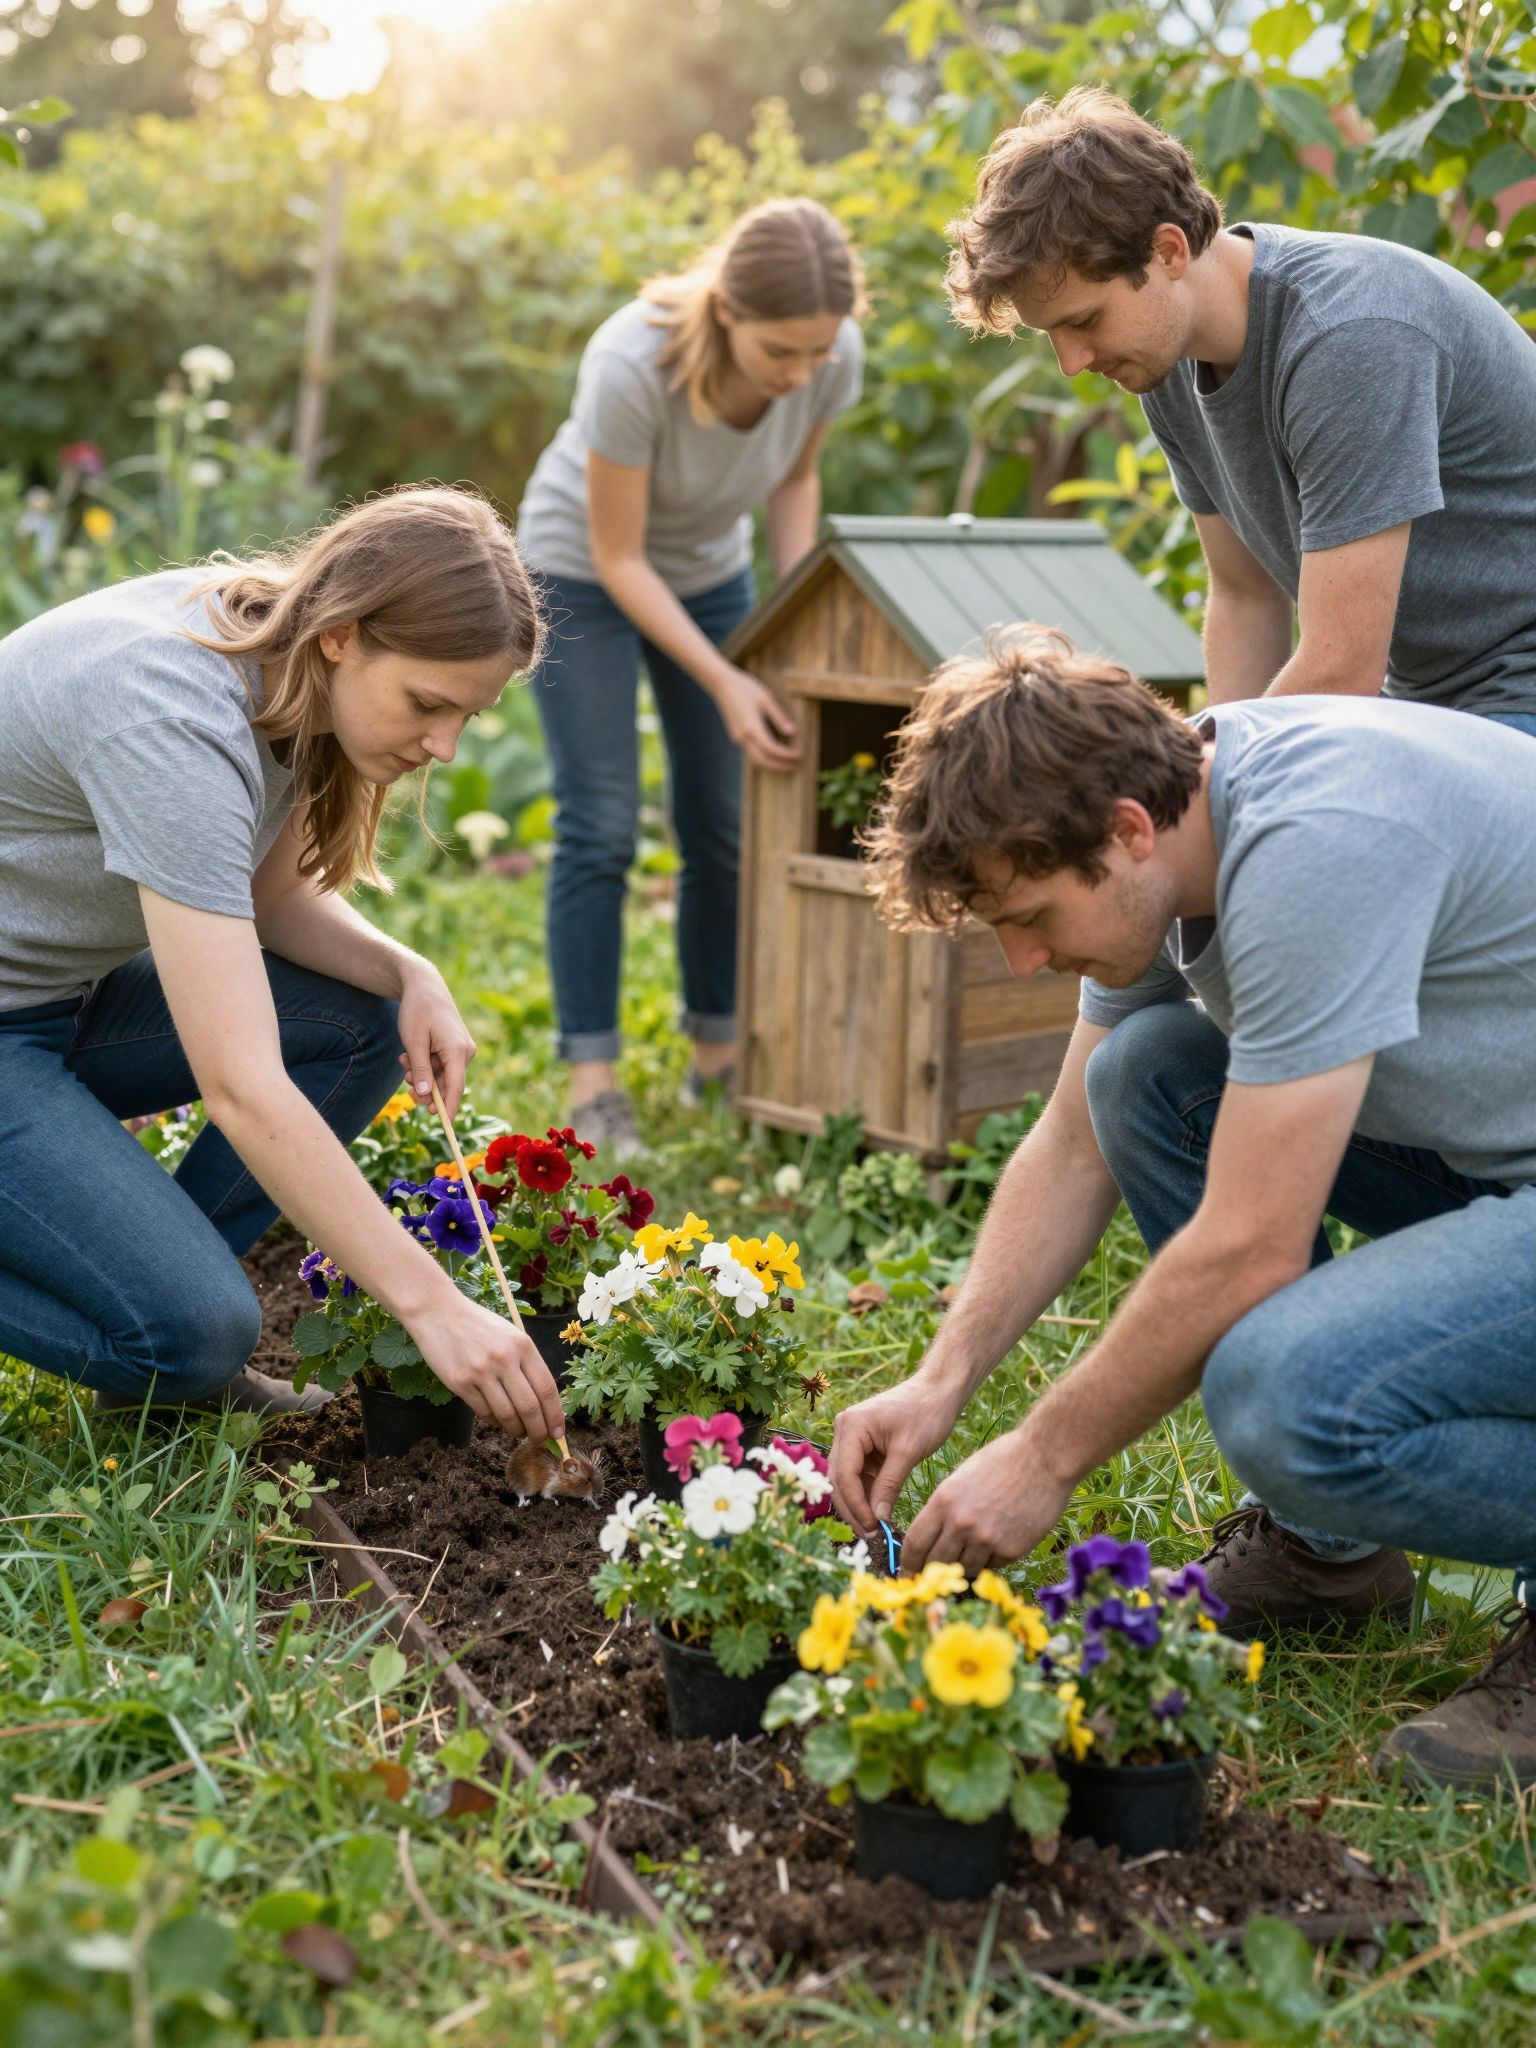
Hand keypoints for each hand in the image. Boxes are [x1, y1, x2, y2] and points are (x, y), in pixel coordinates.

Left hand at [395, 961, 475, 1116]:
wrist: (424, 986)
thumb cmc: (417, 1011)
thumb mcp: (414, 1042)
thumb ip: (422, 1071)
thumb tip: (427, 1097)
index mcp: (458, 1051)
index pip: (456, 1088)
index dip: (449, 1109)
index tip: (444, 1127)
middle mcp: (465, 1052)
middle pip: (447, 1085)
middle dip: (425, 1088)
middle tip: (405, 1084)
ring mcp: (462, 1050)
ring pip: (441, 1077)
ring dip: (422, 1075)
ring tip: (404, 1061)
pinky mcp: (456, 1048)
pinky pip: (441, 1067)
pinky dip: (426, 1066)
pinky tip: (411, 1055)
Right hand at [408, 1295, 566, 1441]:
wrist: (438, 1312)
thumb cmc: (478, 1325)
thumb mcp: (510, 1335)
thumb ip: (526, 1364)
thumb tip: (543, 1403)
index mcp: (523, 1345)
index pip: (547, 1388)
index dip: (555, 1415)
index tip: (558, 1432)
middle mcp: (504, 1359)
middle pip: (529, 1407)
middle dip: (538, 1431)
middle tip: (541, 1440)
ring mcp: (481, 1372)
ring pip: (506, 1415)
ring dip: (516, 1430)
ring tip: (519, 1432)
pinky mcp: (460, 1382)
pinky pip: (483, 1412)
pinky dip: (494, 1421)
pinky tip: (497, 1419)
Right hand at [713, 665, 800, 770]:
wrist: (722, 684)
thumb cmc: (745, 687)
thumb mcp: (766, 698)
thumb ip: (779, 717)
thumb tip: (792, 733)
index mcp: (751, 727)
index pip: (771, 749)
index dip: (786, 755)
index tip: (800, 755)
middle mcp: (743, 737)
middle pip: (763, 761)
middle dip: (781, 766)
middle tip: (798, 765)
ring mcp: (738, 738)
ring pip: (756, 760)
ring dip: (773, 764)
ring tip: (790, 764)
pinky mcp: (737, 736)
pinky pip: (752, 753)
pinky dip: (765, 758)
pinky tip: (776, 755)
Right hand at [829, 1377, 962, 1536]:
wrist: (938, 1390)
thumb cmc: (926, 1414)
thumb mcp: (908, 1452)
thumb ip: (888, 1486)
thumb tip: (877, 1520)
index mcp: (851, 1427)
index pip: (845, 1475)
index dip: (856, 1506)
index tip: (872, 1529)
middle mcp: (844, 1430)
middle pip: (840, 1479)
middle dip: (854, 1509)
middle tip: (871, 1536)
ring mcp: (852, 1437)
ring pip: (847, 1480)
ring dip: (859, 1504)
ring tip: (875, 1529)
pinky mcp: (863, 1444)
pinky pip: (859, 1474)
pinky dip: (867, 1494)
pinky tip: (878, 1512)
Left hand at [900, 1432, 1071, 1576]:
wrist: (1044, 1458)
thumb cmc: (1002, 1461)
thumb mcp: (962, 1478)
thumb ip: (945, 1508)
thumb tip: (933, 1537)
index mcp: (943, 1501)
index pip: (915, 1542)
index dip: (907, 1562)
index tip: (906, 1572)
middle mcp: (961, 1524)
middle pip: (936, 1561)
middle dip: (931, 1572)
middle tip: (931, 1579)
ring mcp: (987, 1539)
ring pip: (964, 1568)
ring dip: (962, 1566)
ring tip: (967, 1559)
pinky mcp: (1012, 1550)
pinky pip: (992, 1565)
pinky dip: (990, 1560)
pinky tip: (998, 1543)